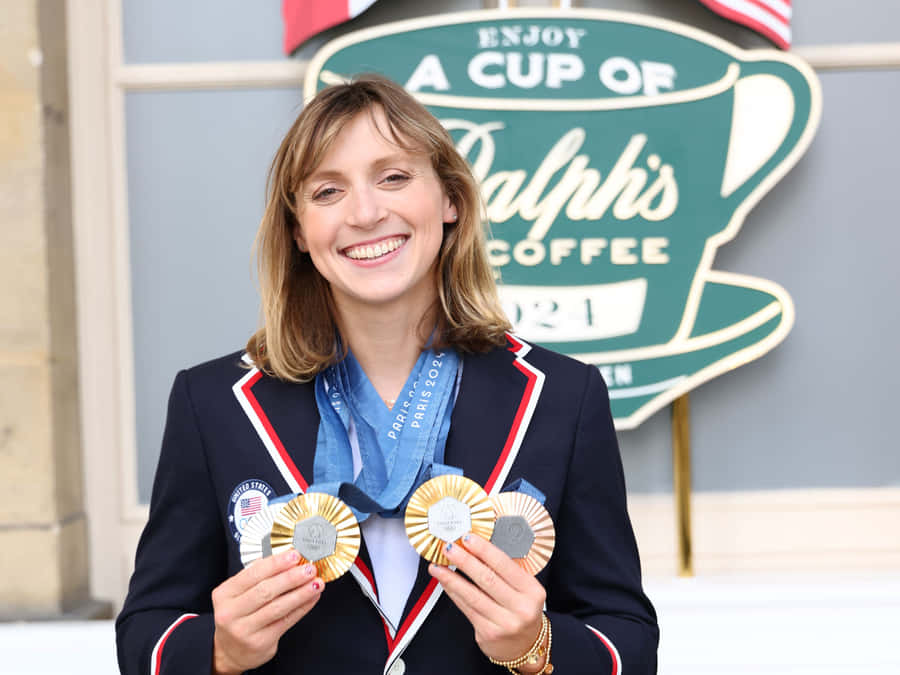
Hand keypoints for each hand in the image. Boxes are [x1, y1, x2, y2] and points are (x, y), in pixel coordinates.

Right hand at [211, 549, 324, 674]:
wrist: (229, 651)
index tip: (294, 555)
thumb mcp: (236, 595)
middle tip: (308, 568)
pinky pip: (285, 621)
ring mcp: (244, 630)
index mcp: (224, 594)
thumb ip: (257, 577)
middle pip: (266, 591)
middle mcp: (230, 613)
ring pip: (278, 607)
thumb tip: (285, 559)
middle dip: (291, 578)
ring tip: (315, 583)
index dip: (276, 564)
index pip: (252, 574)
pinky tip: (311, 598)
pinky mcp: (259, 643)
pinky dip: (301, 608)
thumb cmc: (237, 616)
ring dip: (301, 593)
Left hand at [428, 533, 547, 672]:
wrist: (526, 646)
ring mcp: (505, 623)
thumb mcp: (525, 590)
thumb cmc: (522, 611)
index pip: (505, 565)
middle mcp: (521, 608)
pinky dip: (454, 593)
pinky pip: (467, 608)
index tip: (468, 539)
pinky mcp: (488, 634)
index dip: (484, 550)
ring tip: (438, 566)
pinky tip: (445, 583)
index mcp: (533, 591)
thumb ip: (506, 572)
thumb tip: (477, 548)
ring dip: (451, 578)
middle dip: (464, 561)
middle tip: (449, 548)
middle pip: (487, 579)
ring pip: (472, 595)